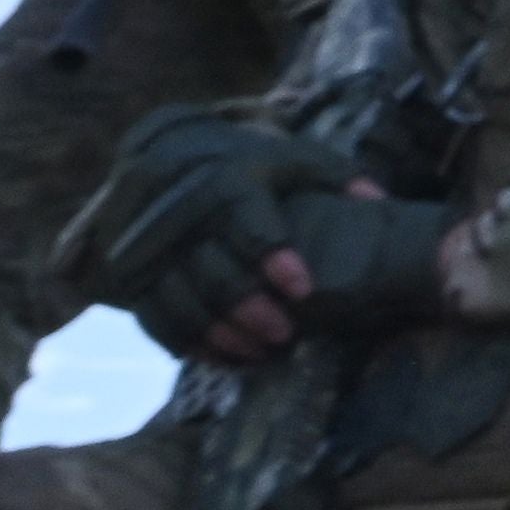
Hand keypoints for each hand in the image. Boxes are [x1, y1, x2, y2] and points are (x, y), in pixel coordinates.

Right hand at [88, 112, 327, 356]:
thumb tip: (382, 204)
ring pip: (175, 301)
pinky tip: (222, 357)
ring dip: (216, 334)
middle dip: (246, 306)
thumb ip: (340, 180)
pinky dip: (186, 342)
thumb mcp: (297, 158)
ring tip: (258, 356)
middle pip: (208, 269)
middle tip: (284, 334)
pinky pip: (151, 317)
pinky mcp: (127, 274)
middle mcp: (178, 211)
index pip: (247, 219)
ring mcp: (147, 245)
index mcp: (226, 178)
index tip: (302, 288)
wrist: (172, 152)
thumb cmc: (252, 164)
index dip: (273, 255)